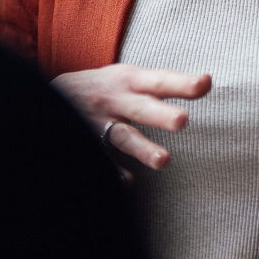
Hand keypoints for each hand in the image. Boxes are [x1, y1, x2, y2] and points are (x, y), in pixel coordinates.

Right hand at [52, 64, 211, 172]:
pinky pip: (99, 157)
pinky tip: (127, 181)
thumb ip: (166, 83)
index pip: (160, 81)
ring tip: (164, 161)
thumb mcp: (129, 77)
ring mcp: (98, 122)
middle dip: (160, 115)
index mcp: (129, 81)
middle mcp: (115, 100)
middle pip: (141, 108)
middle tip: (182, 121)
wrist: (51, 94)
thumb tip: (208, 82)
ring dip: (142, 148)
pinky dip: (111, 170)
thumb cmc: (105, 88)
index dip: (181, 82)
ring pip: (122, 136)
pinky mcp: (85, 141)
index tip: (205, 84)